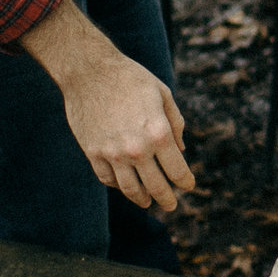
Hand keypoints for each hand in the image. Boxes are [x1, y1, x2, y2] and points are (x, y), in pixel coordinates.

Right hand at [21, 2, 195, 210]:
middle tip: (171, 205)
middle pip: (156, 186)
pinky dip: (117, 185)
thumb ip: (175, 123)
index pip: (177, 170)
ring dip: (142, 199)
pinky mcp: (93, 152)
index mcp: (158, 133)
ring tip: (147, 202)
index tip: (188, 186)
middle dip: (167, 199)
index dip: (186, 181)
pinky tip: (124, 185)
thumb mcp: (162, 94)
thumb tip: (180, 150)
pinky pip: (107, 178)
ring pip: (130, 189)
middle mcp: (137, 148)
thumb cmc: (130, 78)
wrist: (89, 71)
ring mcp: (112, 153)